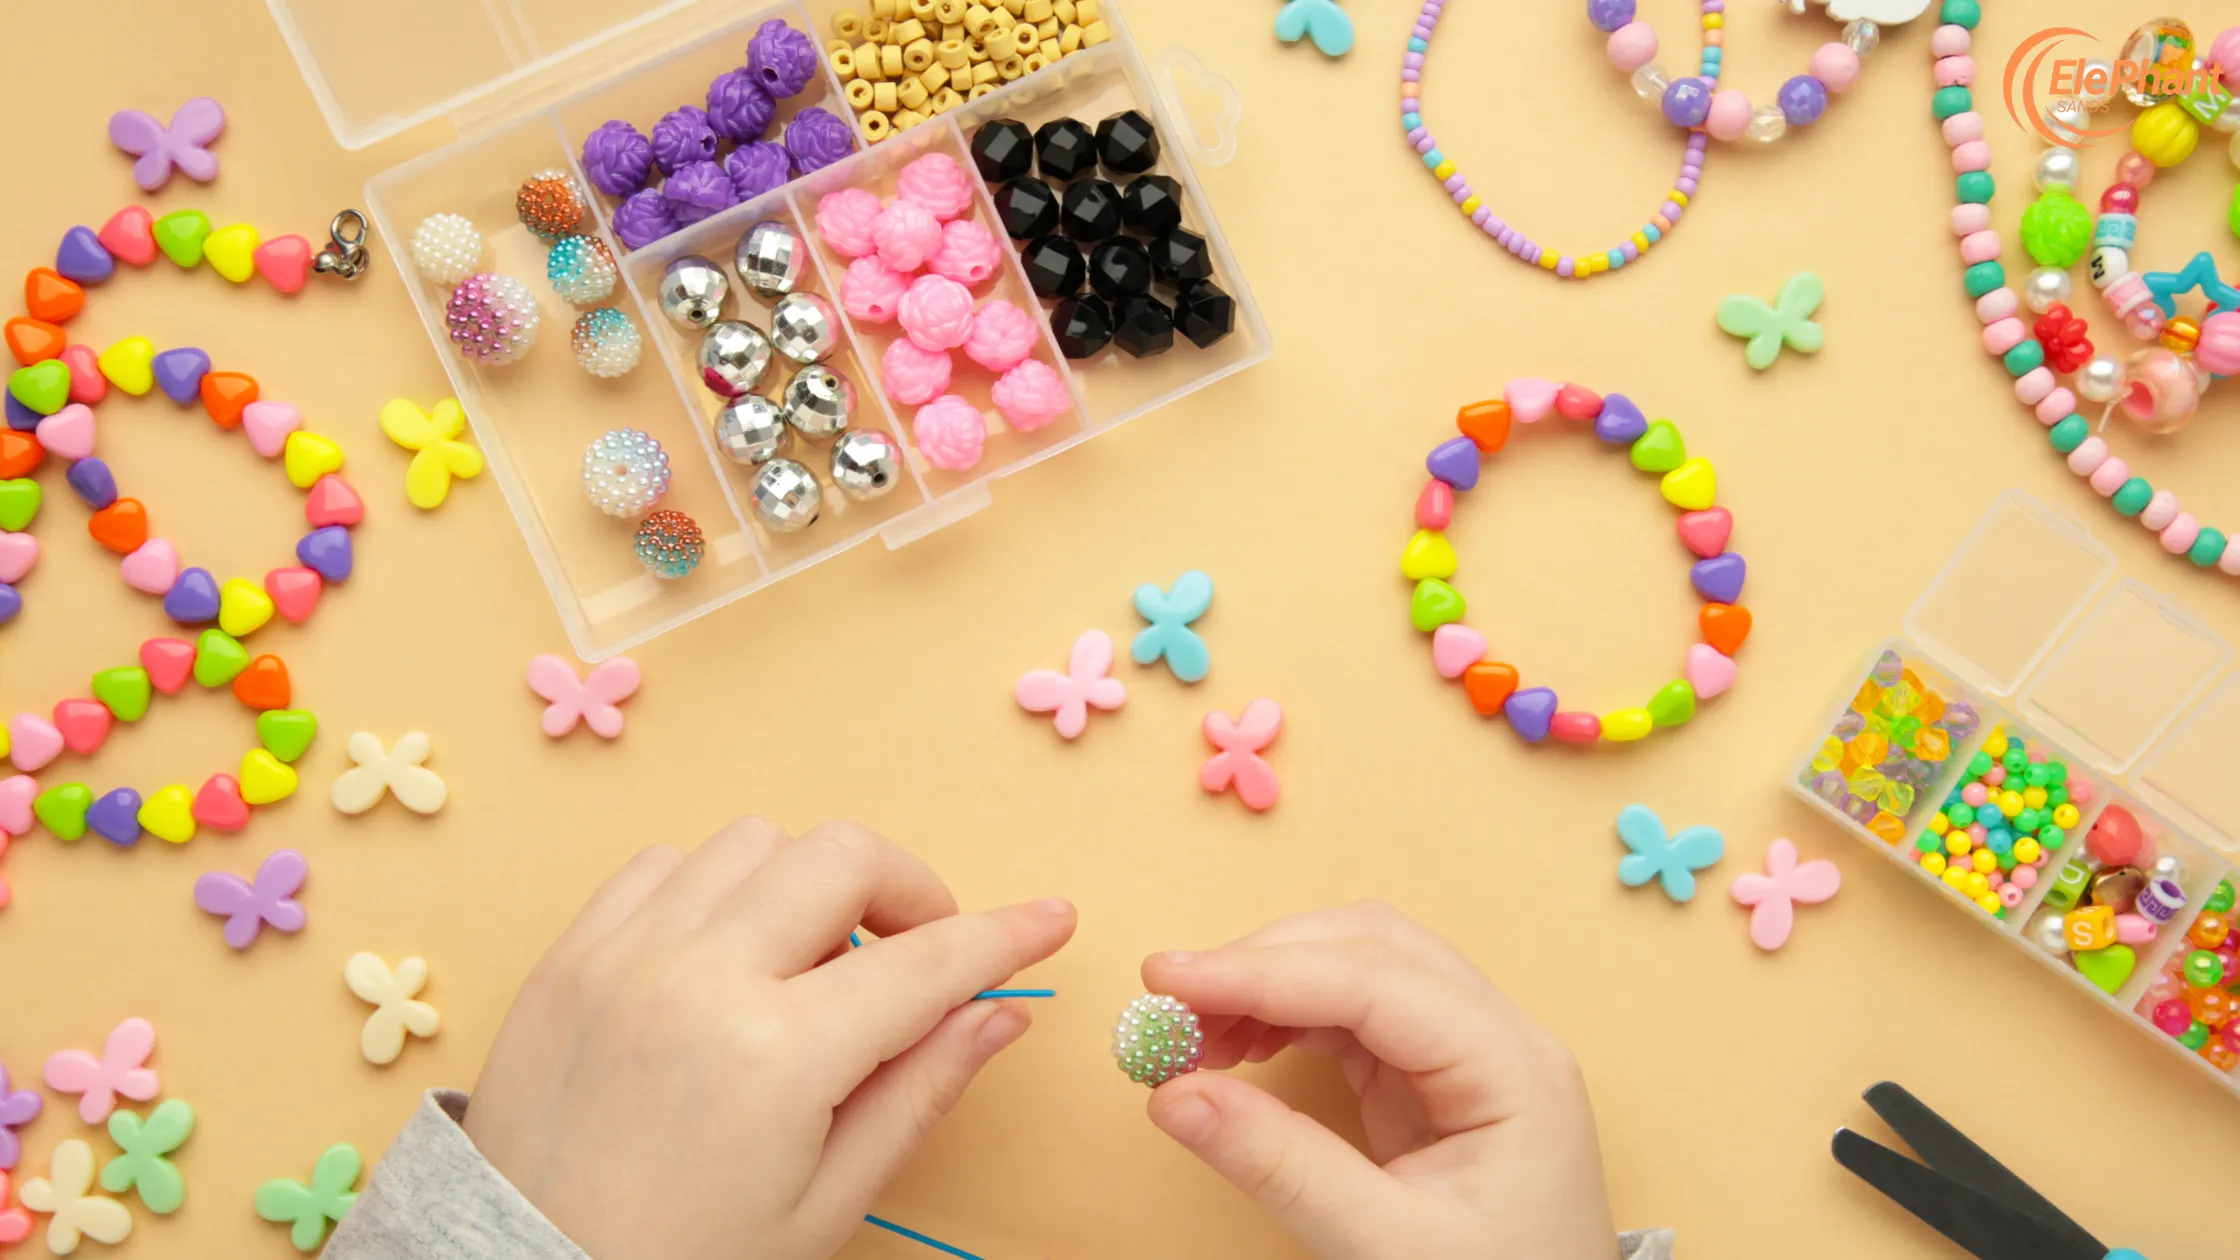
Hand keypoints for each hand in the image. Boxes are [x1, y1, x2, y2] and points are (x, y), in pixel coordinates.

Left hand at [461, 819, 1075, 1259]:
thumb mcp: (825, 1203)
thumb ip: (919, 1092)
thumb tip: (997, 1014)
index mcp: (776, 1058)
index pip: (926, 962)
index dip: (1004, 936)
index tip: (1048, 919)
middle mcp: (699, 980)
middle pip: (842, 855)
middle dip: (906, 890)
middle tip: (915, 952)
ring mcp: (624, 955)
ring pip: (754, 842)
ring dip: (807, 885)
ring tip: (811, 962)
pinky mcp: (570, 953)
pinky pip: (664, 864)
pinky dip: (717, 889)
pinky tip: (729, 955)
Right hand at [1142, 903, 1616, 1258]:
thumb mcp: (1385, 1248)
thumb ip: (1281, 1166)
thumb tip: (1173, 1094)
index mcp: (1515, 1069)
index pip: (1374, 979)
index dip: (1262, 971)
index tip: (1168, 980)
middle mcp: (1502, 1041)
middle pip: (1372, 948)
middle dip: (1264, 963)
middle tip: (1170, 1004)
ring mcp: (1473, 1057)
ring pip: (1362, 971)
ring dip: (1273, 985)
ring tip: (1194, 1034)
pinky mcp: (1440, 1083)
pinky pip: (1359, 1019)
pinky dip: (1290, 1020)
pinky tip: (1242, 1049)